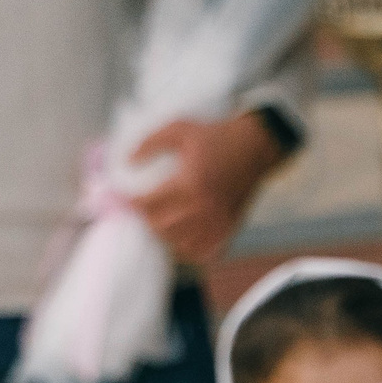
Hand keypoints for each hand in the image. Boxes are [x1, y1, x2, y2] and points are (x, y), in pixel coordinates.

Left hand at [130, 113, 285, 263]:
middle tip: (143, 210)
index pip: (150, 204)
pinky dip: (190, 251)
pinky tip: (183, 240)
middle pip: (162, 227)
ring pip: (181, 244)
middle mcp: (204, 206)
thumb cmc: (216, 136)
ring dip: (166, 235)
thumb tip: (128, 161)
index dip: (132, 203)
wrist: (255, 147)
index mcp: (190, 182)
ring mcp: (218, 221)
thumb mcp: (180, 129)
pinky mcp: (229, 228)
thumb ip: (150, 143)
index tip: (126, 198)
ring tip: (161, 223)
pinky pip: (205, 253)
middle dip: (147, 218)